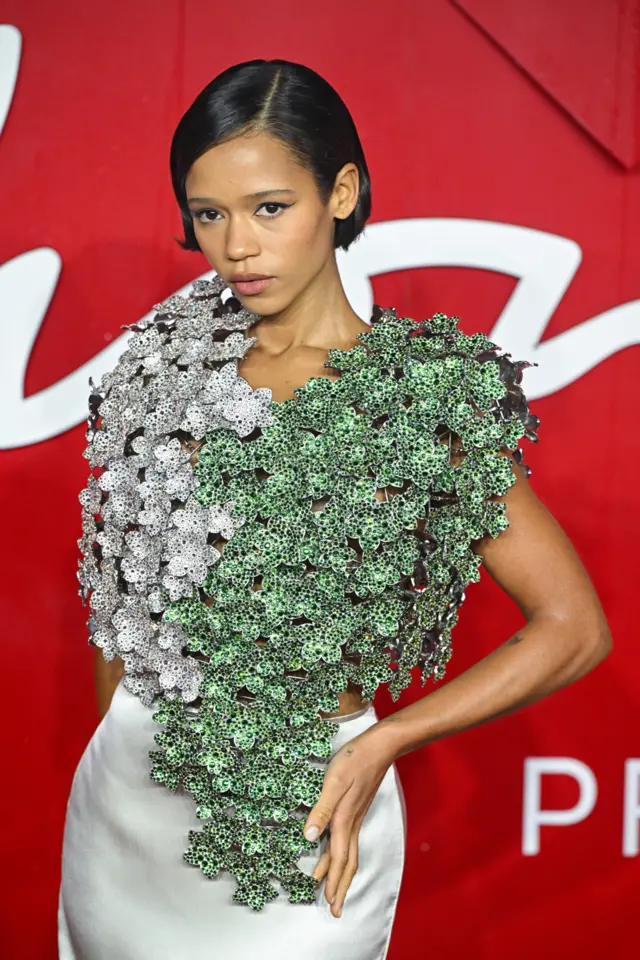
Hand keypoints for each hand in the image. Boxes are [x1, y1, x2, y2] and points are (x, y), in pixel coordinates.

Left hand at [303, 725, 394, 917]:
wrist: (380, 746)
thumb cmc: (355, 760)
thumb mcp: (333, 782)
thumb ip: (321, 810)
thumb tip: (308, 839)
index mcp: (344, 819)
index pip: (338, 858)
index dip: (332, 881)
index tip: (329, 904)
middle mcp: (351, 823)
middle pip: (347, 862)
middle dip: (340, 887)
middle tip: (335, 909)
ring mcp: (356, 817)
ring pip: (349, 853)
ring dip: (341, 874)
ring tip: (335, 889)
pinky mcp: (356, 809)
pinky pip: (349, 841)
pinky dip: (343, 855)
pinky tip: (338, 854)